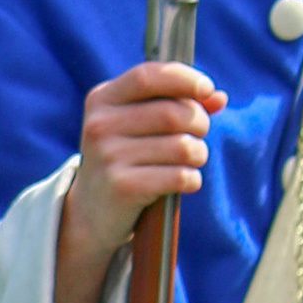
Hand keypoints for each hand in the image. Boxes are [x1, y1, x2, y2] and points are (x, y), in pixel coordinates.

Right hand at [51, 60, 224, 302]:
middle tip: (195, 144)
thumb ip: (174, 109)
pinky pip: (180, 174)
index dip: (187, 80)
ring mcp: (105, 157)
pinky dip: (189, 182)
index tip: (208, 94)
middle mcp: (98, 125)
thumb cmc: (118, 175)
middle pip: (178, 110)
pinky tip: (179, 190)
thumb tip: (220, 95)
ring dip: (195, 159)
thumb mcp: (136, 135)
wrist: (82, 228)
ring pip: (184, 143)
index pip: (153, 73)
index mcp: (100, 101)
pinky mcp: (119, 189)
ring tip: (182, 171)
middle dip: (199, 127)